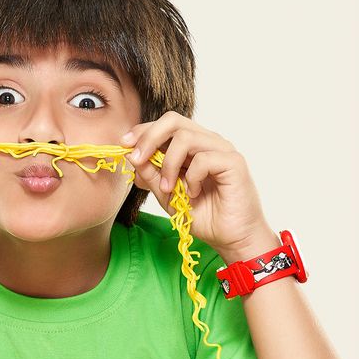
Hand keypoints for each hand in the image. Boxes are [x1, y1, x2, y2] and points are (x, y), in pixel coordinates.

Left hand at [120, 111, 277, 261]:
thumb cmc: (205, 216)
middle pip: (173, 120)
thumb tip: (130, 156)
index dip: (143, 131)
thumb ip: (151, 175)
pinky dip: (192, 177)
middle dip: (149, 137)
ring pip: (185, 137)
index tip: (124, 146)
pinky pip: (203, 158)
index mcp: (193, 146)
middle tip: (137, 159)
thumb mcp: (168, 195)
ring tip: (169, 188)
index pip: (166, 125)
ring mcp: (222, 149)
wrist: (232, 238)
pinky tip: (194, 193)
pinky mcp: (234, 162)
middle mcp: (208, 142)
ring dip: (169, 164)